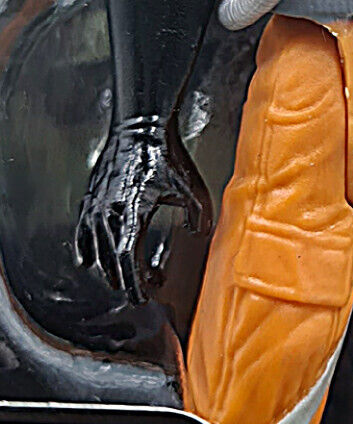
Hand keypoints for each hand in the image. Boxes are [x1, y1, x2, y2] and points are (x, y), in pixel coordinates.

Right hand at [76, 118, 211, 304]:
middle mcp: (109, 213)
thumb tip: (198, 233)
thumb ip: (199, 215)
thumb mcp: (192, 187)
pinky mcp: (90, 197)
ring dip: (110, 268)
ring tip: (123, 277)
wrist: (140, 127)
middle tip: (144, 288)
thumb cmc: (166, 155)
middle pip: (111, 261)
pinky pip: (81, 232)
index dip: (135, 283)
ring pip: (95, 250)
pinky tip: (88, 260)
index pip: (127, 260)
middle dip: (128, 279)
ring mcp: (96, 205)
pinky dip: (85, 249)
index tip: (143, 297)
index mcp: (132, 213)